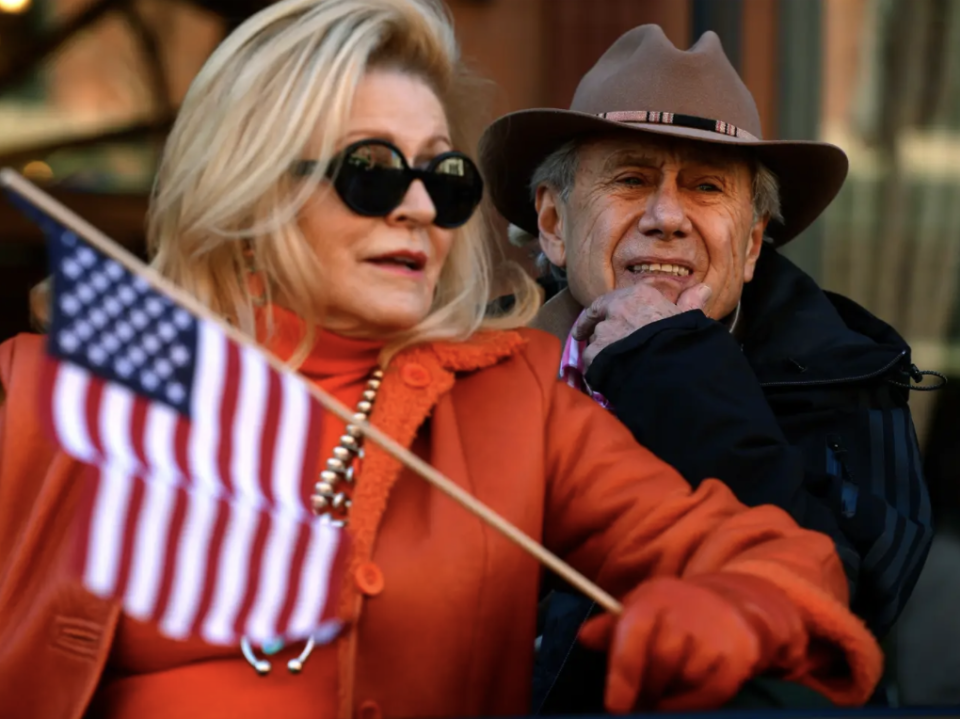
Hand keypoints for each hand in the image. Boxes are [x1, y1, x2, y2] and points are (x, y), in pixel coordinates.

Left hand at [571, 283, 711, 369]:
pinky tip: (607, 377)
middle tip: (602, 346)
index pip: (610, 300)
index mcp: (638, 296)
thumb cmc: (682, 340)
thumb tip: (704, 288)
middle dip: (602, 334)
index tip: (593, 317)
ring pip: (595, 342)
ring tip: (613, 365)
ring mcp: (604, 332)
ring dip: (600, 352)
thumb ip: (690, 303)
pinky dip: (596, 369)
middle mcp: (617, 309)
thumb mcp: (688, 319)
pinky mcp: (595, 354)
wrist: (671, 366)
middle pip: (601, 322)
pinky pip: (590, 361)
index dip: (600, 311)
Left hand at [579, 573, 806, 712]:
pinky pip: (712, 693)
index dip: (623, 674)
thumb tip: (584, 637)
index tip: (615, 707)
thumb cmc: (669, 613)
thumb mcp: (637, 609)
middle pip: (661, 662)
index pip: (634, 634)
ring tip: (664, 690)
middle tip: (637, 704)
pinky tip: (683, 700)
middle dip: (646, 689)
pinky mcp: (738, 656)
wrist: (726, 606)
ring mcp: (716, 632)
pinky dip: (694, 704)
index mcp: (654, 598)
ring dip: (670, 695)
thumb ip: (609, 628)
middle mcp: (686, 610)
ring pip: (686, 679)